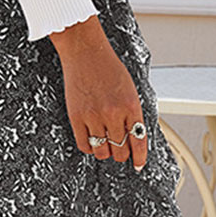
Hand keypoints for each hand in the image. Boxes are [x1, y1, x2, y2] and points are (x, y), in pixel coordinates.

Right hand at [50, 16, 148, 170]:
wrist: (85, 52)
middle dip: (122, 153)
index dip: (139, 157)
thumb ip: (132, 113)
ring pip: (102, 152)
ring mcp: (93, 116)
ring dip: (106, 152)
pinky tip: (92, 142)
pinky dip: (90, 148)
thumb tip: (133, 136)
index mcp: (131, 106)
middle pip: (120, 150)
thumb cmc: (108, 67)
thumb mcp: (130, 89)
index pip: (139, 141)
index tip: (138, 165)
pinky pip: (84, 145)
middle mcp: (113, 114)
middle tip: (120, 150)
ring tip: (106, 145)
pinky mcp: (76, 117)